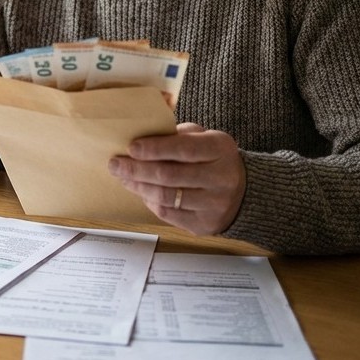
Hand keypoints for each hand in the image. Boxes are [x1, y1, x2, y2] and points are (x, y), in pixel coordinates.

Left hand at [107, 123, 245, 235]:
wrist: (243, 192)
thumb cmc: (214, 159)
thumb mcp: (204, 138)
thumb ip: (178, 135)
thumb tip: (142, 138)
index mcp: (220, 149)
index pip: (183, 149)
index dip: (154, 149)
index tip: (131, 147)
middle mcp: (221, 178)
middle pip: (169, 175)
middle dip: (137, 169)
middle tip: (115, 164)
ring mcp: (215, 204)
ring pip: (165, 197)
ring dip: (138, 186)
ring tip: (124, 177)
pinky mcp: (205, 224)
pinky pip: (169, 214)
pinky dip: (150, 202)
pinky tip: (141, 192)